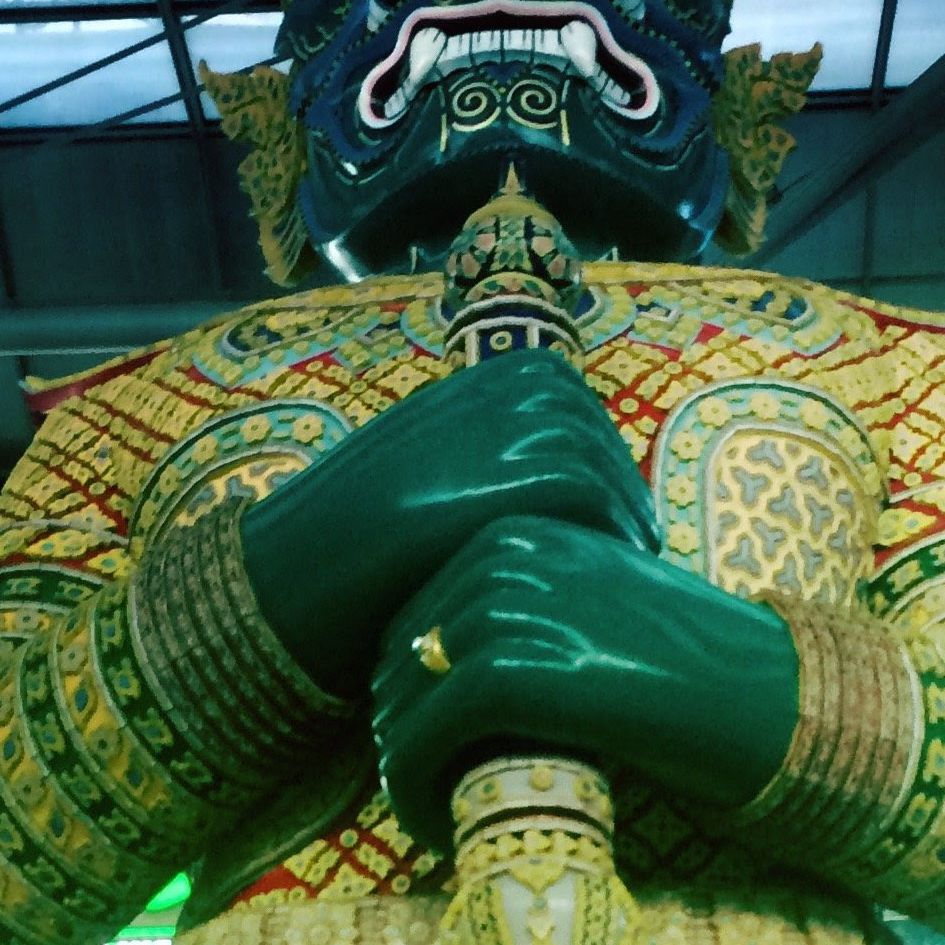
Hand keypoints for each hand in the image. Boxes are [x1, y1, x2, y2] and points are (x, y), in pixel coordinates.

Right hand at [238, 352, 659, 696]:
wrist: (310, 560)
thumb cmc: (355, 532)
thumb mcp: (424, 468)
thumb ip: (476, 457)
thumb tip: (538, 475)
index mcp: (480, 375)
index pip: (570, 406)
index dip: (597, 457)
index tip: (610, 505)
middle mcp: (501, 387)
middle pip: (593, 432)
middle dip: (618, 485)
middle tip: (634, 538)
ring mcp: (515, 424)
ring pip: (600, 463)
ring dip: (623, 512)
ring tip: (632, 560)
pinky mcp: (528, 472)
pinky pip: (594, 496)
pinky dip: (611, 530)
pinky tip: (611, 569)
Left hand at [370, 516, 801, 851]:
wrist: (759, 698)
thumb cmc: (684, 668)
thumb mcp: (594, 606)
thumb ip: (520, 615)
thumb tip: (431, 667)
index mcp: (518, 532)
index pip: (414, 617)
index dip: (410, 696)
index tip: (433, 752)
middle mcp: (502, 558)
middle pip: (397, 663)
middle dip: (403, 735)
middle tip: (432, 792)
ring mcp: (504, 611)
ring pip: (401, 707)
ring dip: (406, 774)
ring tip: (440, 816)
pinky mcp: (508, 675)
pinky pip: (422, 743)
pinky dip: (417, 794)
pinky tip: (442, 829)